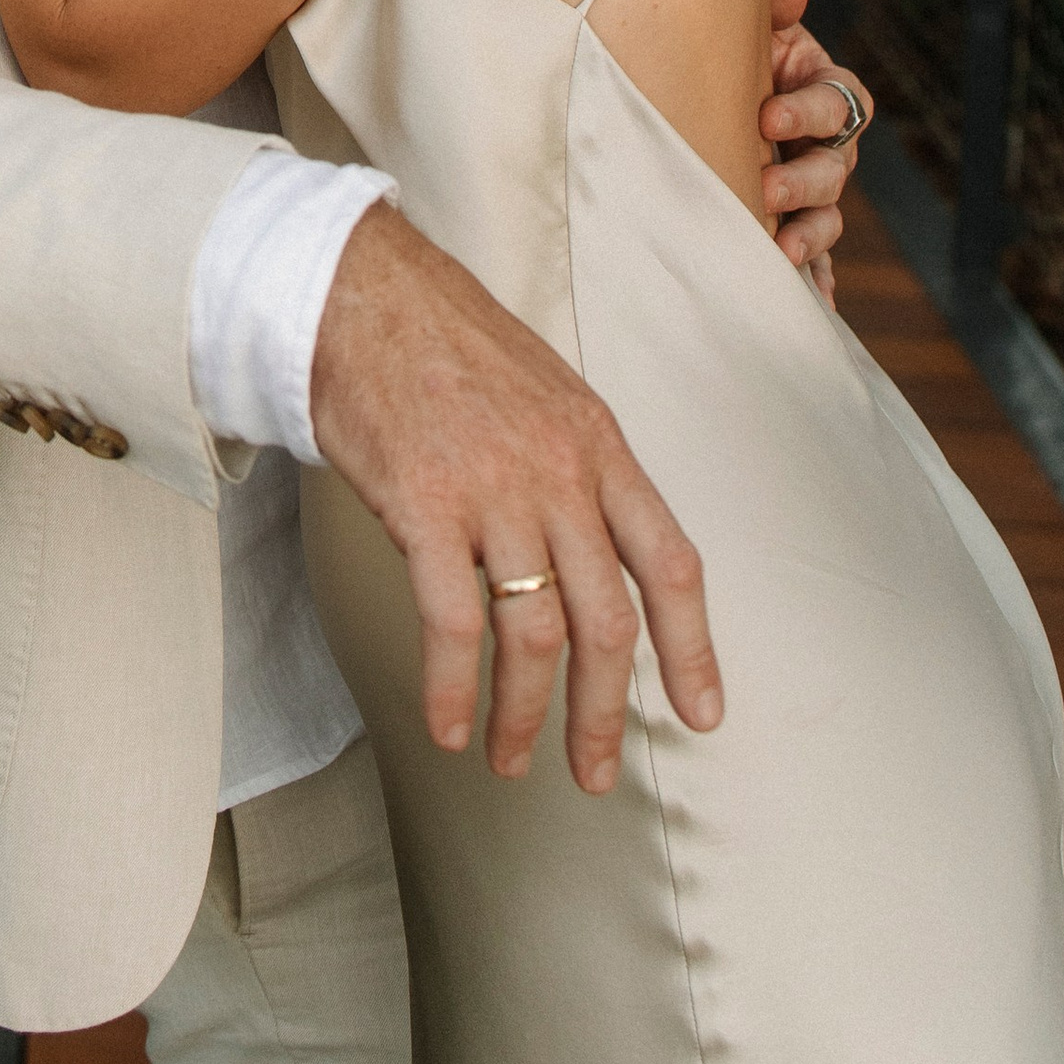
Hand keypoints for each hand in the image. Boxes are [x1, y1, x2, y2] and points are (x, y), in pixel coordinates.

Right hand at [309, 204, 719, 790]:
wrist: (361, 290)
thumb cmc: (447, 341)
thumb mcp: (546, 392)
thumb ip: (577, 470)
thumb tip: (595, 555)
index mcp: (599, 446)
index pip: (670, 563)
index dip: (693, 649)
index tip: (702, 714)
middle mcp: (560, 473)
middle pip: (608, 622)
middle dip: (604, 714)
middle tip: (595, 773)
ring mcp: (494, 490)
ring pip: (535, 633)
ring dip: (525, 714)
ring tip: (508, 758)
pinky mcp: (425, 505)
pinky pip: (453, 621)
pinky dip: (455, 686)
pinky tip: (448, 724)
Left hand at [757, 0, 870, 307]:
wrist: (725, 89)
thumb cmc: (745, 53)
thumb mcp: (758, 29)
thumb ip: (775, 11)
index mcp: (827, 88)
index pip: (836, 100)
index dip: (806, 110)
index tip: (767, 115)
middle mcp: (833, 143)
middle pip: (835, 167)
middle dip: (803, 180)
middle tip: (764, 187)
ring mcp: (819, 188)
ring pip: (829, 217)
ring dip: (810, 237)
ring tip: (782, 253)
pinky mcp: (801, 224)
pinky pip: (818, 259)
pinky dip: (817, 283)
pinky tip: (813, 307)